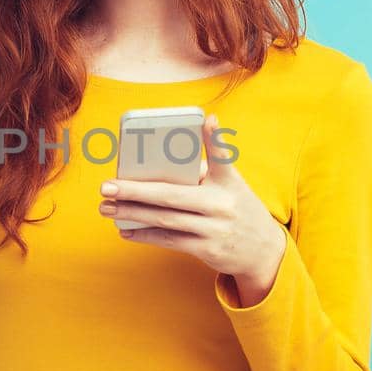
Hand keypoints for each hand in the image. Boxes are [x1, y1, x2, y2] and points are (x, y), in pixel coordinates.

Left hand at [99, 112, 287, 305]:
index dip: (215, 137)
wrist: (264, 252)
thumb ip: (207, 172)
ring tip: (106, 207)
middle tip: (107, 186)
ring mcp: (215, 228)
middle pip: (171, 195)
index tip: (207, 118)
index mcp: (229, 182)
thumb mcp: (232, 187)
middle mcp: (222, 203)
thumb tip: (163, 164)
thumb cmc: (237, 209)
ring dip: (131, 213)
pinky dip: (145, 234)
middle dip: (135, 190)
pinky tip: (125, 229)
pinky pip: (169, 240)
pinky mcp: (207, 249)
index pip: (223, 155)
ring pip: (164, 219)